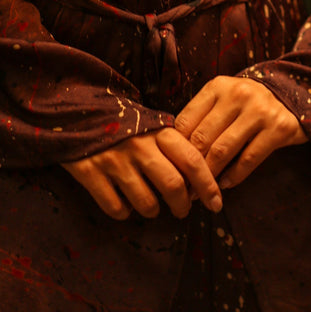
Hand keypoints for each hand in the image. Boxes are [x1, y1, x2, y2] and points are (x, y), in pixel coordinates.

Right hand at [61, 128, 221, 219]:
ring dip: (153, 210)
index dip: (208, 185)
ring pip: (146, 202)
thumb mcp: (153, 127)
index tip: (216, 203)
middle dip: (182, 205)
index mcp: (159, 132)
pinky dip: (124, 213)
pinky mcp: (90, 174)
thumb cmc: (127, 125)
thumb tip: (198, 182)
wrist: (79, 111)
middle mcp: (140, 146)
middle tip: (183, 210)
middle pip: (173, 185)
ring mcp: (115, 161)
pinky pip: (116, 208)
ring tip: (152, 206)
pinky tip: (125, 204)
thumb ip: (174, 148)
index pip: (192, 161)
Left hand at [174, 76, 306, 190]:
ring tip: (202, 189)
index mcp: (218, 86)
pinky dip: (233, 176)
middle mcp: (238, 94)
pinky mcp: (278, 128)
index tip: (172, 167)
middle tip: (183, 185)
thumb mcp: (223, 99)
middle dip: (190, 166)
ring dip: (209, 175)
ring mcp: (259, 110)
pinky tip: (225, 184)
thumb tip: (173, 150)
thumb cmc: (247, 103)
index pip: (186, 120)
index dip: (175, 148)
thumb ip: (202, 116)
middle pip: (202, 138)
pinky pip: (249, 159)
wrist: (292, 96)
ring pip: (222, 150)